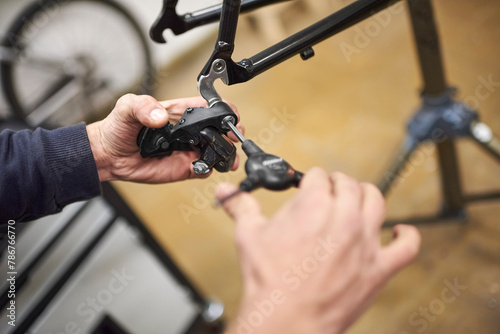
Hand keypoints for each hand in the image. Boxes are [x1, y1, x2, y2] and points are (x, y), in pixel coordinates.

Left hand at [86, 94, 242, 182]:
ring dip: (226, 153)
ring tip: (227, 157)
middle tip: (233, 136)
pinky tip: (205, 167)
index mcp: (181, 112)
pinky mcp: (184, 168)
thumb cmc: (119, 127)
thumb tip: (160, 116)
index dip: (225, 110)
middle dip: (232, 132)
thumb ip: (143, 106)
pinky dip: (209, 169)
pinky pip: (204, 169)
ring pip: (216, 151)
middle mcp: (189, 131)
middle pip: (220, 130)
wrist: (108, 155)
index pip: (211, 107)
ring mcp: (189, 150)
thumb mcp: (127, 107)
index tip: (230, 116)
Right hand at [216, 168, 420, 333]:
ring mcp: (365, 242)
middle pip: (348, 184)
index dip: (311, 180)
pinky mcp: (378, 268)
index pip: (318, 176)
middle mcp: (343, 217)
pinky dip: (406, 235)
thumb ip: (240, 207)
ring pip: (377, 202)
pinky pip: (407, 246)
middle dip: (336, 184)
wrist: (286, 321)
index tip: (307, 186)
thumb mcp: (249, 236)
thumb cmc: (269, 281)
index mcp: (313, 204)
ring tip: (357, 198)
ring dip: (366, 195)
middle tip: (327, 192)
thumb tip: (225, 193)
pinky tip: (399, 231)